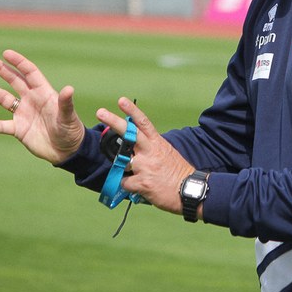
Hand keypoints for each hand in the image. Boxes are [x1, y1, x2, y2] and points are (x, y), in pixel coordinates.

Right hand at [0, 49, 84, 164]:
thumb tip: (69, 89)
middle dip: (1, 70)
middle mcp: (31, 100)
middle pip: (14, 80)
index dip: (19, 62)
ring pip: (3, 99)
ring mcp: (23, 114)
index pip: (30, 73)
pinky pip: (1, 126)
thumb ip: (65, 103)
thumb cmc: (71, 130)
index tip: (6, 53)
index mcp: (44, 93)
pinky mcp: (18, 130)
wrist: (67, 151)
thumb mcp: (68, 116)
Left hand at [97, 97, 195, 215]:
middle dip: (113, 121)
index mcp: (157, 143)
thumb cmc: (179, 173)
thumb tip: (136, 150)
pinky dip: (128, 186)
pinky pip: (125, 183)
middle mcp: (150, 152)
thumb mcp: (167, 154)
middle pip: (129, 133)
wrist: (191, 190)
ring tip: (137, 176)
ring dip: (124, 169)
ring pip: (122, 163)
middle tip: (100, 112)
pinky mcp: (143, 183)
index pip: (143, 123)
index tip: (121, 101)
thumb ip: (151, 149)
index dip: (132, 111)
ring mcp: (145, 167)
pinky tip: (138, 188)